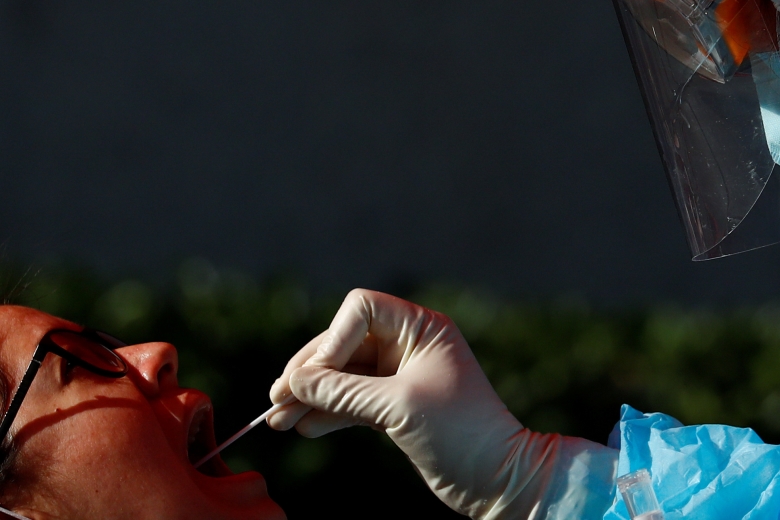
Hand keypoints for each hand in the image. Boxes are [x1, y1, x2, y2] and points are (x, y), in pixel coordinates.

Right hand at [267, 289, 608, 518]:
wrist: (496, 478)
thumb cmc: (460, 432)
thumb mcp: (397, 406)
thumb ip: (343, 391)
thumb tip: (295, 381)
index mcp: (421, 328)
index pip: (360, 309)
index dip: (332, 339)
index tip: (317, 377)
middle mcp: (410, 344)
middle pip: (344, 343)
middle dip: (310, 371)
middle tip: (275, 399)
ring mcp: (402, 375)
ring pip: (344, 375)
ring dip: (312, 395)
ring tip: (278, 420)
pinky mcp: (396, 405)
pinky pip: (353, 400)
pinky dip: (329, 412)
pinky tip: (305, 427)